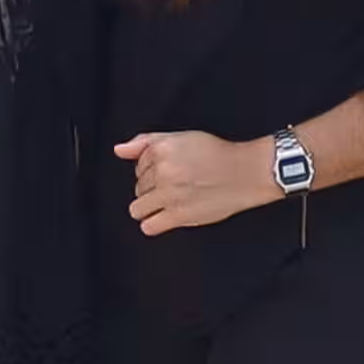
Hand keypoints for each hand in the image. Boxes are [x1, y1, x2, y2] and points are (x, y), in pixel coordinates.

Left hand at [113, 131, 278, 236]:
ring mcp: (169, 194)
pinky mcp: (179, 215)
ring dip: (150, 207)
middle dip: (152, 188)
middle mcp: (162, 171)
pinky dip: (154, 224)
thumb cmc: (217, 153)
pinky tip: (167, 217)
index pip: (137, 167)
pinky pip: (148, 227)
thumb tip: (119, 150)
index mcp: (160, 149)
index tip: (169, 171)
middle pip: (137, 188)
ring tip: (169, 202)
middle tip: (175, 185)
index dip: (151, 170)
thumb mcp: (181, 137)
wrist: (245, 172)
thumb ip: (146, 142)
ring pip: (137, 208)